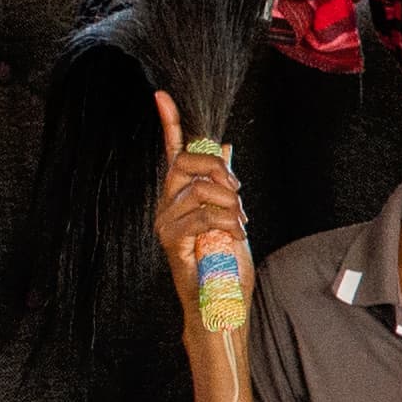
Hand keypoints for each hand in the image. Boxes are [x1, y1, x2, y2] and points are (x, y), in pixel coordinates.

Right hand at [150, 97, 252, 345]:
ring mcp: (165, 222)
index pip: (172, 153)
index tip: (161, 96)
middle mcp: (167, 205)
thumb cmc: (225, 265)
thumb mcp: (232, 215)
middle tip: (239, 196)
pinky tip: (233, 237)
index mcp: (181, 196)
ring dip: (230, 205)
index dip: (169, 123)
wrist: (222, 305)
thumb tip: (226, 146)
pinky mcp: (171, 240)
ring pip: (200, 189)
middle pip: (188, 162)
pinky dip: (227, 223)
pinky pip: (202, 214)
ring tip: (238, 226)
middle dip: (220, 171)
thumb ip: (224, 182)